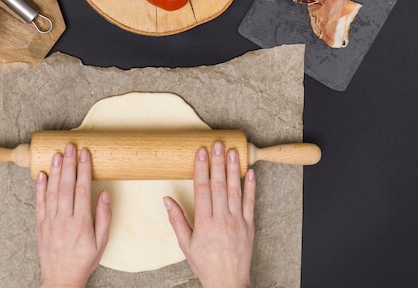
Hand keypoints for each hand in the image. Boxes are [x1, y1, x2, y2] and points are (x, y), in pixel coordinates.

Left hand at [35, 143, 111, 287]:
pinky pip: (39, 203)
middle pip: (66, 186)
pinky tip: (42, 175)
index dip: (84, 170)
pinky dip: (39, 188)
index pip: (82, 189)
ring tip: (57, 154)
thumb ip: (104, 217)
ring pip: (51, 192)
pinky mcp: (40, 225)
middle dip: (68, 164)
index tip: (85, 154)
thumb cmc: (83, 260)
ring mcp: (50, 222)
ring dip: (54, 171)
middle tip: (70, 147)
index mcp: (81, 223)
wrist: (61, 278)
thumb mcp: (102, 242)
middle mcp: (64, 220)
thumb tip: (104, 194)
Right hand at [164, 142, 255, 287]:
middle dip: (218, 163)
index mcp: (204, 223)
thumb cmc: (205, 264)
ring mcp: (237, 222)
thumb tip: (166, 199)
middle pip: (219, 185)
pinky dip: (251, 187)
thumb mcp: (185, 244)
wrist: (228, 282)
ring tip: (233, 152)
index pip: (202, 189)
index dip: (201, 168)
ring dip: (234, 169)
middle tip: (217, 145)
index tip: (200, 152)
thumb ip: (177, 219)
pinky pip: (250, 203)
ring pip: (235, 190)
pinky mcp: (249, 226)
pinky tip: (250, 173)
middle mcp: (222, 219)